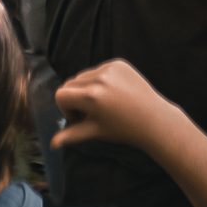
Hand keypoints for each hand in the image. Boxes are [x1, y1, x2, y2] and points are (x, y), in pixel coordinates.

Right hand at [52, 60, 185, 151]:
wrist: (154, 119)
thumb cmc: (123, 129)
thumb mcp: (95, 132)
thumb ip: (71, 135)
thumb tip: (52, 144)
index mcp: (91, 97)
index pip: (61, 94)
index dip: (66, 109)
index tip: (80, 118)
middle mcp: (99, 78)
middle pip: (70, 83)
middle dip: (75, 99)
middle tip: (91, 113)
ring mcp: (110, 68)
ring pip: (84, 76)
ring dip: (87, 89)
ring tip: (104, 104)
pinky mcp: (119, 63)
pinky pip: (98, 70)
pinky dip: (100, 80)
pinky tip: (114, 94)